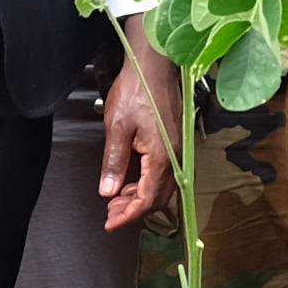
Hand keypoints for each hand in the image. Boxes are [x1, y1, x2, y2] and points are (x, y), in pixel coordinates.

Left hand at [97, 51, 174, 230]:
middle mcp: (175, 156)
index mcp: (161, 156)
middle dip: (134, 210)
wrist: (154, 64)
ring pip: (163, 186)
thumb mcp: (117, 127)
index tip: (111, 223)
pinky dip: (147, 182)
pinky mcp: (175, 141)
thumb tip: (109, 190)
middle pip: (158, 198)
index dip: (129, 215)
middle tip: (111, 214)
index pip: (147, 199)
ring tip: (117, 199)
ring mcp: (178, 149)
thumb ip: (114, 162)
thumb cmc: (137, 89)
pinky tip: (132, 179)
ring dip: (141, 197)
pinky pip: (165, 172)